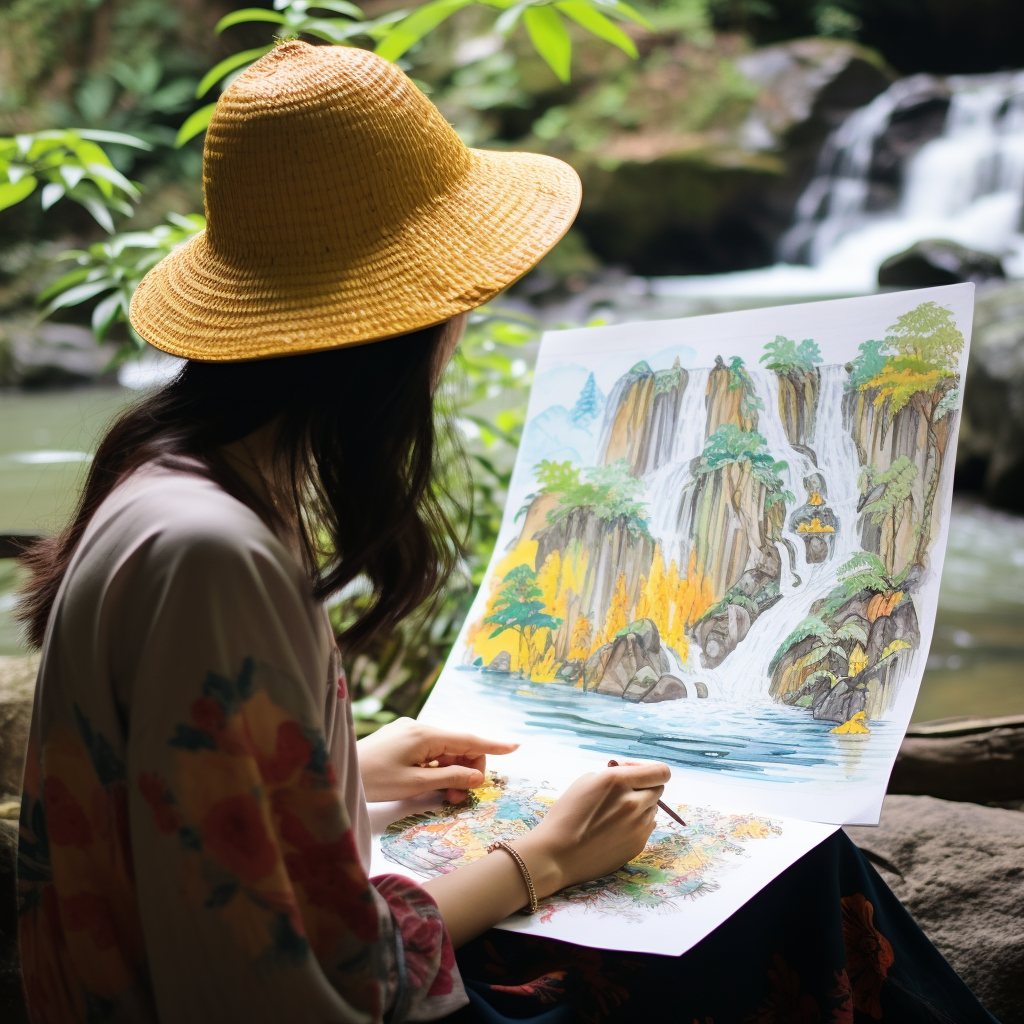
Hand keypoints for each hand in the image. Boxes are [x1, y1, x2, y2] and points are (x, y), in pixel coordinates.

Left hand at [357, 717, 517, 802]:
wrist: (338, 771)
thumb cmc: (373, 780)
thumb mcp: (414, 785)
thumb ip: (449, 778)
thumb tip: (477, 776)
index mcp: (424, 734)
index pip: (468, 739)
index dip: (493, 745)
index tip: (516, 746)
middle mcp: (419, 728)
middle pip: (458, 746)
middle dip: (467, 769)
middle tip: (459, 796)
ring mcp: (409, 733)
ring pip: (444, 752)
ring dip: (452, 772)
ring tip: (447, 795)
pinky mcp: (401, 741)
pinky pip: (430, 753)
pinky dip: (437, 768)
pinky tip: (433, 784)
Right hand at [513, 759, 670, 896]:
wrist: (557, 855)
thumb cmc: (566, 815)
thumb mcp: (586, 782)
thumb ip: (615, 775)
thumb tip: (631, 775)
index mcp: (618, 781)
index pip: (660, 772)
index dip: (652, 770)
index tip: (638, 772)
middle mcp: (633, 803)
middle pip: (659, 789)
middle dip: (645, 786)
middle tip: (625, 791)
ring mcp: (638, 826)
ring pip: (653, 808)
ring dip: (642, 805)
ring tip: (616, 813)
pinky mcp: (638, 845)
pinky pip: (647, 826)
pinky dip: (637, 823)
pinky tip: (616, 828)